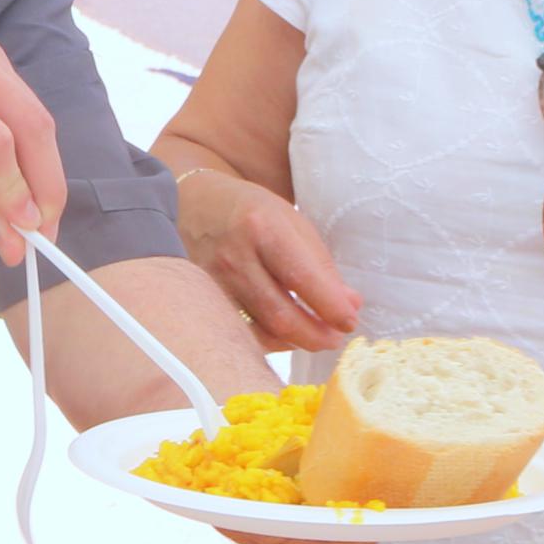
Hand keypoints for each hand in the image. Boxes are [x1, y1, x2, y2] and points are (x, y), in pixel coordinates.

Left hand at [0, 22, 66, 259]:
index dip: (17, 192)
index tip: (28, 235)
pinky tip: (18, 174)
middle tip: (46, 232)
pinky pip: (19, 99)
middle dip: (44, 183)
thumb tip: (17, 239)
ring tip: (36, 211)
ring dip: (41, 164)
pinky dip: (26, 140)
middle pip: (28, 122)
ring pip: (32, 110)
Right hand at [169, 166, 358, 353]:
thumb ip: (321, 264)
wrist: (192, 202)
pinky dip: (269, 339)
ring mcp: (213, 282)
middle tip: (336, 339)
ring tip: (316, 337)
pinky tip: (286, 334)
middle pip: (281, 314)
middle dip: (316, 335)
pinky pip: (242, 331)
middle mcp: (234, 257)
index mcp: (262, 227)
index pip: (303, 279)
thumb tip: (351, 305)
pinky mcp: (202, 299)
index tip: (350, 322)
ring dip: (296, 340)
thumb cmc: (250, 211)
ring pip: (261, 330)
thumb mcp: (290, 222)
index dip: (331, 307)